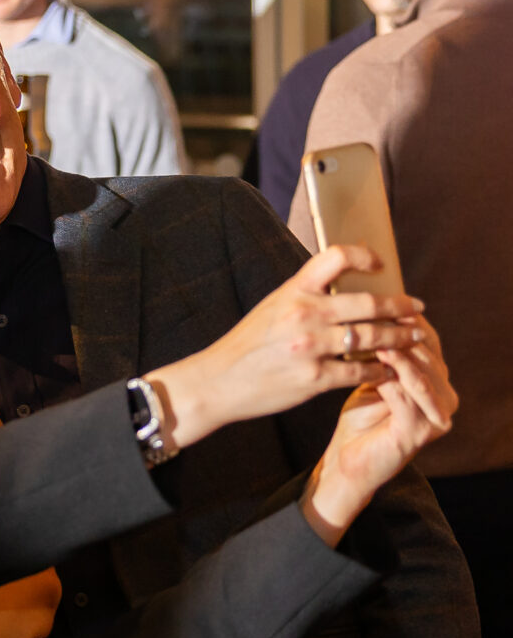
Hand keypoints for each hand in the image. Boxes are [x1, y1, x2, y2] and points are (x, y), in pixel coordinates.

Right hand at [181, 246, 427, 437]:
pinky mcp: (313, 379)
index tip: (382, 266)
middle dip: (400, 307)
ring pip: (371, 338)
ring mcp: (310, 347)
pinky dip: (379, 370)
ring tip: (415, 338)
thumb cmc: (249, 343)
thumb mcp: (274, 306)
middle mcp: (303, 314)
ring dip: (399, 339)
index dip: (365, 256)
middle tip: (418, 308)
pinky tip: (390, 370)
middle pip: (367, 303)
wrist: (218, 380)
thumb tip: (346, 283)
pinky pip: (359, 371)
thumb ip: (307, 294)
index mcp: (293, 289)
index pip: (336, 257)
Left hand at [303, 320, 457, 539]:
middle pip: (426, 354)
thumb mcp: (372, 377)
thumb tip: (371, 308)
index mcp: (436, 380)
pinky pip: (407, 396)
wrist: (348, 461)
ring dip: (399, 352)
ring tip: (378, 333)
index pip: (427, 340)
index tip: (385, 297)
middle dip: (401, 333)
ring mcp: (438, 415)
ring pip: (419, 373)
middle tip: (379, 311)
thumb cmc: (359, 417)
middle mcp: (445, 396)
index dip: (407, 319)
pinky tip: (376, 362)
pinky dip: (392, 377)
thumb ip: (381, 352)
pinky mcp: (422, 431)